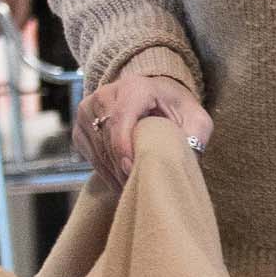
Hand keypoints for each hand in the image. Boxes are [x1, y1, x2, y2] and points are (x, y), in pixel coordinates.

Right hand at [73, 69, 213, 189]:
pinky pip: (90, 155)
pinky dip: (106, 172)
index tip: (132, 170)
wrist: (154, 95)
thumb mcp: (195, 118)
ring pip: (97, 150)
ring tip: (133, 188)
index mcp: (134, 88)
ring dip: (115, 174)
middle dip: (122, 167)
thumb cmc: (176, 108)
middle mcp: (106, 94)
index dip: (124, 147)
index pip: (120, 119)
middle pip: (107, 138)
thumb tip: (184, 161)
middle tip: (138, 187)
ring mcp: (88, 110)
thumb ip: (194, 135)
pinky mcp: (81, 127)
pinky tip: (122, 182)